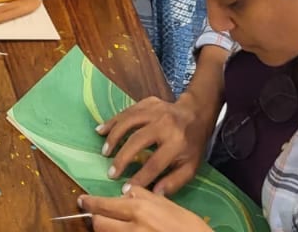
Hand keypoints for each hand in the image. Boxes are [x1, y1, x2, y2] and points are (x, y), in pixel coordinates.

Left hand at [81, 187, 206, 230]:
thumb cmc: (187, 225)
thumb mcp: (166, 203)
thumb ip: (143, 195)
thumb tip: (126, 192)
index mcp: (139, 209)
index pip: (105, 205)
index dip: (90, 203)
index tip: (81, 201)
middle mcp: (132, 228)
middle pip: (99, 225)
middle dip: (94, 220)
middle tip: (93, 216)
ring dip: (105, 230)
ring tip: (109, 224)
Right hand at [97, 92, 214, 196]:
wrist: (196, 114)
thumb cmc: (191, 145)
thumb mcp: (190, 167)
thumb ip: (173, 182)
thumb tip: (154, 195)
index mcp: (177, 143)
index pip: (155, 163)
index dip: (139, 178)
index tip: (124, 190)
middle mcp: (165, 124)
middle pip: (138, 140)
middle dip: (122, 158)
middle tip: (110, 173)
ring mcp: (155, 110)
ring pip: (129, 121)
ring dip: (114, 137)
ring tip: (104, 152)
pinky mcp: (148, 102)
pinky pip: (127, 110)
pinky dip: (113, 120)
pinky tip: (101, 130)